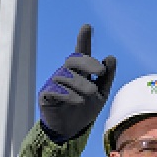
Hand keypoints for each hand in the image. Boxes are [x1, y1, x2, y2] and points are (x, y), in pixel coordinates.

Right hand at [38, 24, 117, 141]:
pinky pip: (55, 90)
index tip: (87, 26)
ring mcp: (54, 83)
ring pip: (66, 76)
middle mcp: (65, 74)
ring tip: (92, 93)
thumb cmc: (85, 109)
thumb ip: (106, 77)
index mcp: (80, 72)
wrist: (70, 130)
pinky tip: (78, 100)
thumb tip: (110, 58)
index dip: (83, 39)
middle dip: (88, 63)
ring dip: (81, 83)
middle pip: (74, 60)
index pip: (81, 52)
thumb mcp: (101, 94)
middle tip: (101, 72)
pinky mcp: (46, 95)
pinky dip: (68, 94)